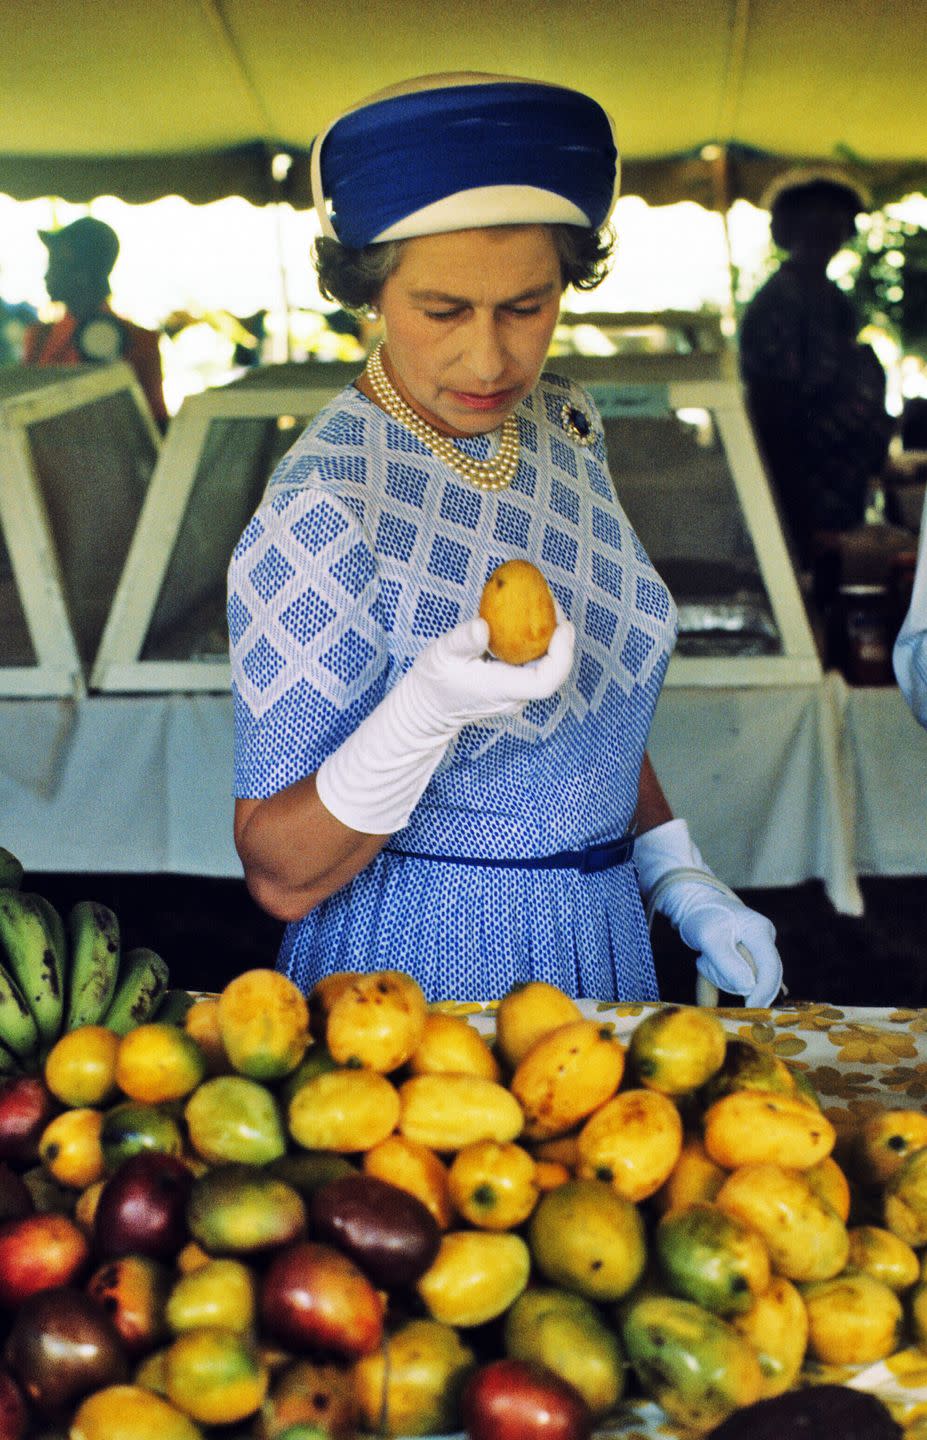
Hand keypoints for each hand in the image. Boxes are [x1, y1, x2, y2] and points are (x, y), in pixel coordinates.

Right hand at [409, 615, 575, 732]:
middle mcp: (515, 696)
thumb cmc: (433, 682)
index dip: (562, 654)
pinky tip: (529, 619)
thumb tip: (482, 625)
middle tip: (552, 604)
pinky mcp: (512, 687)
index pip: (545, 681)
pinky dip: (537, 642)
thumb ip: (463, 641)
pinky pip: (534, 664)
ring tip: (544, 606)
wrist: (428, 709)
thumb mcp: (442, 655)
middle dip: (561, 638)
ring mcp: (515, 694)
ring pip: (546, 667)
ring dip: (550, 638)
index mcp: (502, 689)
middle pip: (553, 671)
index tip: (562, 625)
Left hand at [668, 886, 782, 1007]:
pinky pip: (737, 979)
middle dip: (737, 983)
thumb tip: (748, 988)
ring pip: (747, 979)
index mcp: (760, 931)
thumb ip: (728, 963)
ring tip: (705, 962)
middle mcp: (764, 940)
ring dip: (722, 978)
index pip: (771, 967)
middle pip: (761, 976)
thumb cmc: (702, 917)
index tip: (750, 1010)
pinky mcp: (746, 958)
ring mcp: (757, 949)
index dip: (764, 992)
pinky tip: (707, 997)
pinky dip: (718, 984)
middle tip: (715, 980)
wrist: (695, 903)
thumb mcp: (710, 938)